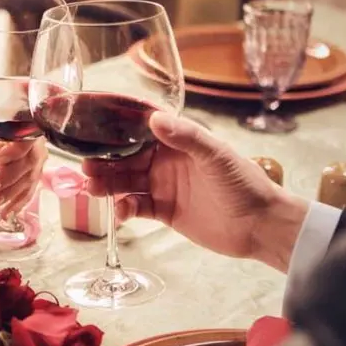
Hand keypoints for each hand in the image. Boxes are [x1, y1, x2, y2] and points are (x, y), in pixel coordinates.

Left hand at [0, 132, 46, 215]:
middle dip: (8, 179)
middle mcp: (37, 146)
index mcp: (28, 129)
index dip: (16, 152)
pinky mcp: (32, 178)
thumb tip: (0, 157)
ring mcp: (37, 164)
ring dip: (10, 195)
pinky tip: (6, 213)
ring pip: (27, 181)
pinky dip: (16, 204)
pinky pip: (27, 192)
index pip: (28, 140)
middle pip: (28, 164)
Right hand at [83, 112, 308, 270]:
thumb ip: (186, 137)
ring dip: (109, 185)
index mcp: (179, 142)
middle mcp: (168, 161)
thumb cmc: (244, 184)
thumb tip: (154, 119)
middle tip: (85, 166)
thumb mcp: (216, 156)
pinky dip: (126, 209)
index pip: (142, 131)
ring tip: (93, 189)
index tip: (94, 130)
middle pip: (127, 159)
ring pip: (127, 183)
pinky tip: (122, 212)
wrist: (260, 226)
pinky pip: (137, 207)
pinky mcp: (165, 212)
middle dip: (105, 162)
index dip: (117, 131)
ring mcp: (165, 187)